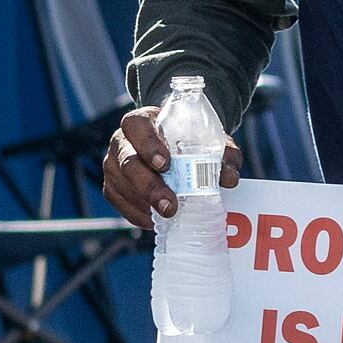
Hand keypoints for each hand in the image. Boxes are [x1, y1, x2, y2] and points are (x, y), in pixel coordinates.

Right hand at [101, 103, 236, 234]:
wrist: (173, 147)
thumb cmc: (188, 141)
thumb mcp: (209, 141)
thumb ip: (222, 155)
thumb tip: (229, 178)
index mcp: (141, 122)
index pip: (136, 127)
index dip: (148, 145)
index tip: (165, 164)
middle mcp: (122, 142)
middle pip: (127, 162)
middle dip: (149, 186)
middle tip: (170, 205)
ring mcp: (114, 166)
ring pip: (121, 186)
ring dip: (145, 204)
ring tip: (168, 216)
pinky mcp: (113, 188)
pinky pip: (121, 205)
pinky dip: (139, 215)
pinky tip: (156, 220)